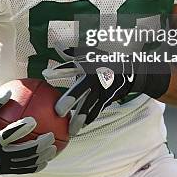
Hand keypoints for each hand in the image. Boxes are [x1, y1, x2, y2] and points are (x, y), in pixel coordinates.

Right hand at [0, 91, 56, 173]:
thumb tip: (9, 92)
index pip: (6, 136)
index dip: (20, 129)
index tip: (33, 120)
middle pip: (20, 153)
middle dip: (37, 146)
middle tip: (50, 136)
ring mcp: (2, 166)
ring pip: (25, 164)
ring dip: (41, 157)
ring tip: (53, 148)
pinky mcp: (6, 171)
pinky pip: (24, 170)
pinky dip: (36, 165)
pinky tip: (46, 159)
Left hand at [43, 45, 169, 135]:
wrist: (130, 72)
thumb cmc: (104, 62)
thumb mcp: (91, 54)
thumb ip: (73, 53)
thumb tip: (58, 46)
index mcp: (89, 65)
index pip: (72, 66)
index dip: (60, 70)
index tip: (46, 74)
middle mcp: (95, 78)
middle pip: (80, 90)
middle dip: (70, 100)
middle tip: (58, 111)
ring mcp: (102, 90)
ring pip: (89, 106)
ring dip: (79, 118)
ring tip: (69, 130)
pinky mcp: (107, 99)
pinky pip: (96, 111)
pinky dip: (89, 118)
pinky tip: (80, 128)